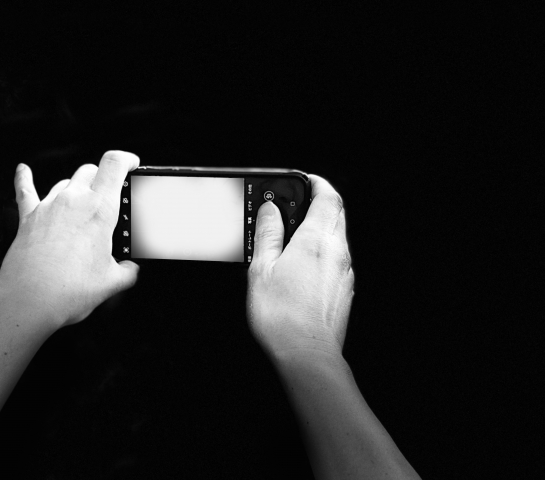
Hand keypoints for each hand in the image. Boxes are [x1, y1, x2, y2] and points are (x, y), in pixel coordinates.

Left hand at [0, 151, 140, 327]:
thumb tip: (131, 270)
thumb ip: (127, 271)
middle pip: (90, 171)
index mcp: (100, 210)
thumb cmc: (71, 291)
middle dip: (104, 178)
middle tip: (111, 194)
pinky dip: (24, 179)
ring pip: (66, 182)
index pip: (114, 165)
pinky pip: (25, 191)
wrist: (30, 301)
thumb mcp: (112, 282)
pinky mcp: (27, 219)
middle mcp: (73, 200)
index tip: (133, 164)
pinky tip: (22, 170)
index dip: (127, 159)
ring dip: (77, 187)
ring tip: (83, 203)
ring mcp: (48, 207)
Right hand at [246, 174, 354, 358]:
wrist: (307, 355)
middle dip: (319, 203)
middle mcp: (337, 252)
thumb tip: (269, 210)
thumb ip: (267, 233)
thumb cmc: (282, 316)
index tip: (306, 180)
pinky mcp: (344, 289)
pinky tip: (302, 266)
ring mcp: (344, 272)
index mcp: (316, 240)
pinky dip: (322, 251)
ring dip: (319, 228)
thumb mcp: (262, 268)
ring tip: (292, 238)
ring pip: (337, 237)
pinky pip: (336, 258)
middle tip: (295, 206)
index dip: (318, 183)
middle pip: (336, 214)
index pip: (328, 197)